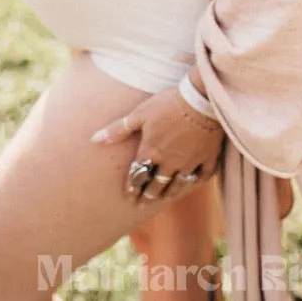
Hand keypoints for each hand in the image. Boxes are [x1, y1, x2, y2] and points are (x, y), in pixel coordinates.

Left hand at [90, 86, 224, 203]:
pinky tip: (192, 183)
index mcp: (151, 152)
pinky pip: (201, 175)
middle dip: (149, 194)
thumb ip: (118, 128)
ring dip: (169, 192)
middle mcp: (169, 163)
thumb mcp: (139, 113)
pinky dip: (196, 181)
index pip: (139, 175)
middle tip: (143, 202)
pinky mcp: (207, 157)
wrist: (200, 100)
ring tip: (164, 198)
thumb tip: (94, 139)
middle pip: (157, 183)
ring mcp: (189, 162)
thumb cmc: (167, 104)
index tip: (129, 196)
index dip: (133, 186)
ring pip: (178, 184)